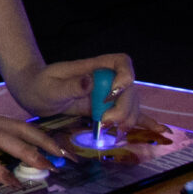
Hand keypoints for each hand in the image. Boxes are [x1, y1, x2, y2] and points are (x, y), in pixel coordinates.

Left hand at [7, 56, 138, 125]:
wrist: (33, 94)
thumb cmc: (38, 85)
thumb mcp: (49, 87)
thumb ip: (69, 86)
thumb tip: (90, 82)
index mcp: (93, 67)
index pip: (121, 62)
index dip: (124, 76)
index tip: (111, 93)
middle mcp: (105, 79)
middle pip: (130, 89)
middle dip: (124, 108)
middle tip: (106, 122)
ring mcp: (107, 95)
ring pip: (132, 104)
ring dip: (129, 119)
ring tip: (114, 131)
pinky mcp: (106, 108)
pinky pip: (128, 113)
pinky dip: (144, 121)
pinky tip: (159, 130)